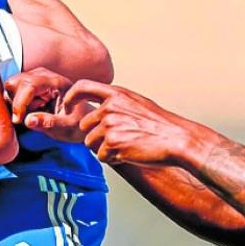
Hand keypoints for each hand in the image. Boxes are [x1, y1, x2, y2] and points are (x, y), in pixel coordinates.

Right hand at [5, 68, 73, 123]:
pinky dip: (18, 103)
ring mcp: (37, 78)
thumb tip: (27, 121)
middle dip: (16, 102)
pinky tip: (33, 109)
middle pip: (15, 82)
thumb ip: (49, 123)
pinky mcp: (31, 84)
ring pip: (11, 86)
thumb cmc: (77, 123)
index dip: (20, 103)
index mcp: (57, 83)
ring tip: (35, 111)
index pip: (29, 85)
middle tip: (30, 115)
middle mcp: (45, 75)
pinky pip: (13, 92)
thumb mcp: (67, 127)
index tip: (18, 120)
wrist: (81, 118)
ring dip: (16, 103)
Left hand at [51, 80, 199, 166]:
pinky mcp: (113, 144)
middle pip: (84, 125)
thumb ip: (116, 102)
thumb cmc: (160, 124)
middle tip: (117, 140)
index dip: (71, 97)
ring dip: (104, 148)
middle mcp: (110, 107)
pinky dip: (113, 159)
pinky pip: (101, 156)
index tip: (67, 106)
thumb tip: (100, 110)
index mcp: (116, 94)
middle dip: (95, 135)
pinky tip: (129, 154)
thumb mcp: (137, 103)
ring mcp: (110, 126)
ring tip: (127, 146)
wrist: (177, 139)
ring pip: (90, 143)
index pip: (82, 86)